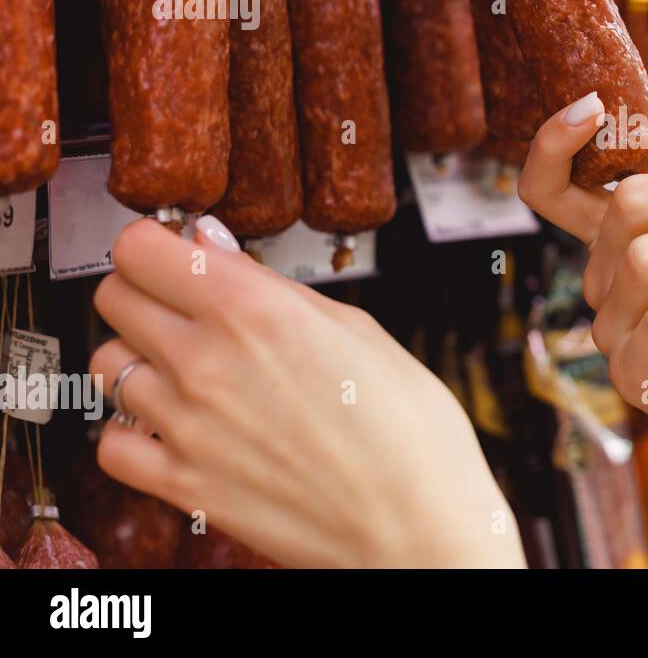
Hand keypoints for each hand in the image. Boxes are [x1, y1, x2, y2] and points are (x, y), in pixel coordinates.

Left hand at [90, 218, 524, 567]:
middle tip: (184, 307)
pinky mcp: (181, 485)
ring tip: (187, 370)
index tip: (174, 254)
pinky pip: (112, 442)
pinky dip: (134, 431)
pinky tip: (174, 426)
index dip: (157, 245)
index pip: (141, 249)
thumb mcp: (358, 328)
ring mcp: (185, 425)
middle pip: (114, 296)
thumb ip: (274, 286)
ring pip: (109, 365)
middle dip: (146, 292)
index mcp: (254, 308)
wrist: (416, 525)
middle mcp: (206, 360)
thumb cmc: (409, 430)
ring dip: (141, 359)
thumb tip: (215, 248)